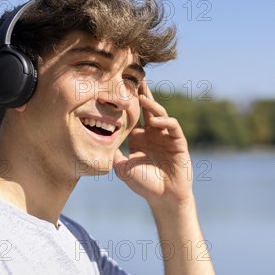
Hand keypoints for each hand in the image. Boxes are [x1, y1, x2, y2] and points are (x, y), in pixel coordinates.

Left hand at [114, 81, 193, 208]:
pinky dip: (164, 121)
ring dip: (152, 105)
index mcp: (140, 136)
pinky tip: (155, 121)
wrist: (164, 198)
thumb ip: (112, 154)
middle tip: (133, 75)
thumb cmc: (143, 184)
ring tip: (142, 97)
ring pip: (160, 113)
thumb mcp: (122, 168)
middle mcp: (153, 132)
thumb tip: (96, 142)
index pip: (133, 114)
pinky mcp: (178, 142)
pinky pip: (172, 126)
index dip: (128, 101)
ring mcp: (166, 135)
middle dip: (141, 92)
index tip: (118, 86)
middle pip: (148, 107)